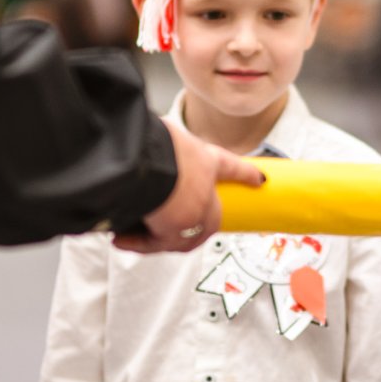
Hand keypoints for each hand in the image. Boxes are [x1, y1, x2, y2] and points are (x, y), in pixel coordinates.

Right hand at [116, 118, 264, 254]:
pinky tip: (121, 238)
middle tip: (166, 226)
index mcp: (205, 159)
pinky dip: (138, 243)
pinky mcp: (175, 231)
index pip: (230, 167)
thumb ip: (159, 148)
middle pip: (209, 219)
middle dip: (189, 225)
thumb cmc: (150, 144)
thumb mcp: (162, 137)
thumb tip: (139, 150)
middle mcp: (204, 189)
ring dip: (158, 238)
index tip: (259, 180)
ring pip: (183, 236)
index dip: (245, 174)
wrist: (143, 162)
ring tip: (132, 233)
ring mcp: (193, 213)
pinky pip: (157, 244)